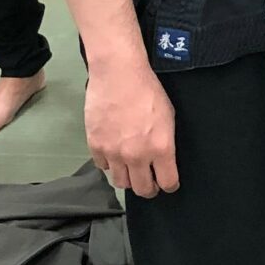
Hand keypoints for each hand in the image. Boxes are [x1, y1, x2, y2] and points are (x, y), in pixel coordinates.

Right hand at [84, 56, 178, 196]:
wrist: (118, 74)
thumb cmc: (146, 89)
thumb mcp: (168, 117)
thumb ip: (165, 143)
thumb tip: (164, 159)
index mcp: (160, 148)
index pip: (167, 183)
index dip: (169, 185)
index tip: (167, 183)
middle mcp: (137, 155)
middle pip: (143, 190)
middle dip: (148, 188)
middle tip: (149, 181)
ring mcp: (114, 152)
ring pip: (121, 183)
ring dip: (128, 178)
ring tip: (130, 168)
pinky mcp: (95, 146)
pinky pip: (103, 166)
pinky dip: (109, 163)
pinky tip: (114, 152)